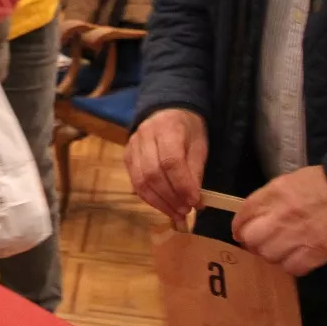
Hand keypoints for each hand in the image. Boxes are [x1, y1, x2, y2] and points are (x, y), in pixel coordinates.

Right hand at [125, 108, 207, 225]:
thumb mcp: (199, 144)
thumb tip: (195, 201)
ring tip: (176, 214)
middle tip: (186, 211)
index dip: (182, 184)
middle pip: (153, 173)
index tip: (194, 202)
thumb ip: (196, 171)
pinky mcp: (127, 156)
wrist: (166, 111)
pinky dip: (149, 198)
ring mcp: (132, 146)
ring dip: (159, 202)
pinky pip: (135, 182)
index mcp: (168, 127)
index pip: (171, 160)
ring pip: (141, 180)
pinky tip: (163, 206)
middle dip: (170, 197)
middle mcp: (145, 135)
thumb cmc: (187, 129)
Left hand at [232, 166, 326, 276]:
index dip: (239, 226)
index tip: (241, 232)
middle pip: (252, 238)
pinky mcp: (316, 253)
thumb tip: (250, 217)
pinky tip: (293, 258)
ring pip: (269, 256)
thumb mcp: (288, 181)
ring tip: (277, 250)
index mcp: (276, 193)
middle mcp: (283, 215)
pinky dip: (289, 265)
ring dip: (270, 254)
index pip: (245, 213)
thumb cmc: (320, 185)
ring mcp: (299, 236)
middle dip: (251, 242)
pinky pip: (292, 268)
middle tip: (258, 242)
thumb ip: (267, 198)